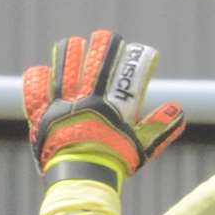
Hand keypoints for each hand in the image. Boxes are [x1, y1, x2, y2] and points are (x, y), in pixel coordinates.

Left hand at [23, 30, 184, 179]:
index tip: (129, 46)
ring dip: (69, 53)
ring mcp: (61, 105)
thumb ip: (159, 127)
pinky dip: (38, 78)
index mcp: (108, 104)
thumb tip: (179, 109)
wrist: (81, 178)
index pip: (119, 69)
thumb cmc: (113, 162)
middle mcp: (84, 99)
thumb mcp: (141, 147)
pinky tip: (42, 69)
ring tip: (72, 43)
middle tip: (103, 37)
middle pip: (92, 62)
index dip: (125, 54)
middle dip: (100, 45)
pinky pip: (36, 89)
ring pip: (63, 68)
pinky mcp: (42, 115)